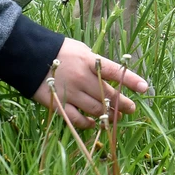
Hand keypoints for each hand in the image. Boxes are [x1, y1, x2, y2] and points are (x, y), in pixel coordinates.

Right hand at [32, 38, 149, 128]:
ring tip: (117, 117)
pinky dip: (88, 123)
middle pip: (108, 95)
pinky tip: (95, 124)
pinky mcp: (58, 103)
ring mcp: (71, 92)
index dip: (131, 80)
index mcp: (89, 61)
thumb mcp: (81, 50)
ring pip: (96, 109)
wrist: (29, 57)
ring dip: (108, 115)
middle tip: (131, 109)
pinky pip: (76, 118)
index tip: (145, 88)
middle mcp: (82, 78)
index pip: (116, 72)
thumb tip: (112, 74)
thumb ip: (96, 63)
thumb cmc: (59, 50)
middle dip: (123, 104)